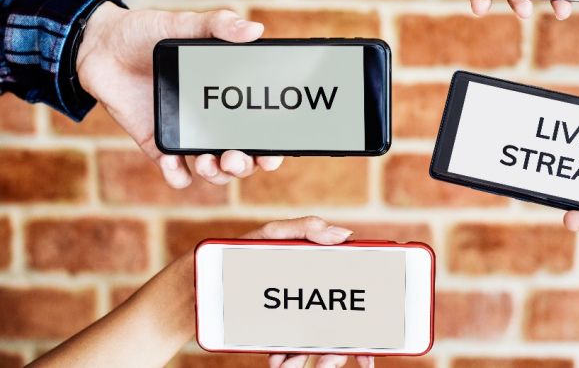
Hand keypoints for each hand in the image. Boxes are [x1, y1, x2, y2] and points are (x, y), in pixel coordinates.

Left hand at [76, 2, 283, 188]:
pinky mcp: (158, 142)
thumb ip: (219, 25)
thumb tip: (255, 30)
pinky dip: (177, 175)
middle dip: (245, 166)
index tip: (273, 153)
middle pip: (242, 157)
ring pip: (214, 169)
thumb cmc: (146, 32)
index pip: (260, 127)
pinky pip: (175, 172)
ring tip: (206, 161)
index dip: (272, 147)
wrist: (99, 45)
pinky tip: (171, 162)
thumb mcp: (184, 23)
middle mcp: (212, 118)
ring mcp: (186, 133)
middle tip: (234, 157)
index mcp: (227, 94)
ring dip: (217, 174)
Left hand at [241, 217, 373, 367]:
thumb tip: (344, 234)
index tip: (370, 344)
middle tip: (331, 362)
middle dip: (338, 351)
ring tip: (294, 365)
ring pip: (315, 344)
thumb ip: (306, 229)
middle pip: (339, 327)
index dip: (367, 318)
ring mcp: (295, 315)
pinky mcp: (276, 331)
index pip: (353, 292)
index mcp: (321, 270)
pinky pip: (289, 351)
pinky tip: (278, 361)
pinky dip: (287, 359)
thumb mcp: (272, 234)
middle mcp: (313, 295)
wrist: (202, 280)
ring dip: (310, 357)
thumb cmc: (240, 251)